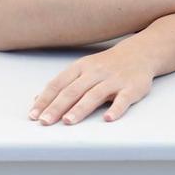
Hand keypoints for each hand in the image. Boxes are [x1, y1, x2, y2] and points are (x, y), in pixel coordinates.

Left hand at [29, 41, 155, 124]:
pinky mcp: (132, 88)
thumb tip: (37, 99)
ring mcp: (114, 80)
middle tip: (45, 122)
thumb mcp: (82, 69)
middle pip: (73, 90)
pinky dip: (116, 109)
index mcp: (81, 67)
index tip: (33, 115)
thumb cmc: (107, 65)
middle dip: (57, 107)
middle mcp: (96, 72)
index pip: (58, 84)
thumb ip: (62, 84)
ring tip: (68, 121)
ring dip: (80, 108)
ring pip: (95, 94)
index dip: (45, 99)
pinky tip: (108, 118)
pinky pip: (123, 99)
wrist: (140, 53)